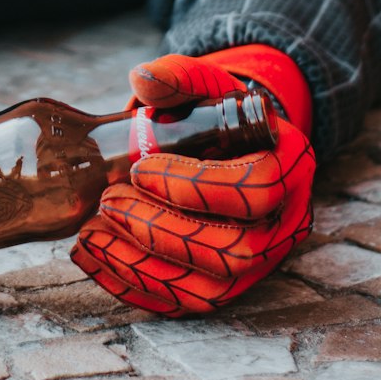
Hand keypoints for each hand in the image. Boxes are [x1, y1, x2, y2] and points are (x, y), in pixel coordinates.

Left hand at [71, 50, 314, 315]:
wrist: (234, 148)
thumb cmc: (220, 114)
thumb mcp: (209, 85)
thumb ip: (181, 75)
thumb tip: (142, 79)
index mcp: (289, 167)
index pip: (256, 189)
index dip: (196, 185)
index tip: (140, 168)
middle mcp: (284, 224)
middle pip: (234, 249)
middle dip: (163, 230)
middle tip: (108, 200)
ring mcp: (260, 264)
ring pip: (209, 288)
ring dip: (142, 265)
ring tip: (91, 234)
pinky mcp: (229, 287)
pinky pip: (185, 304)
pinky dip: (136, 287)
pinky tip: (94, 259)